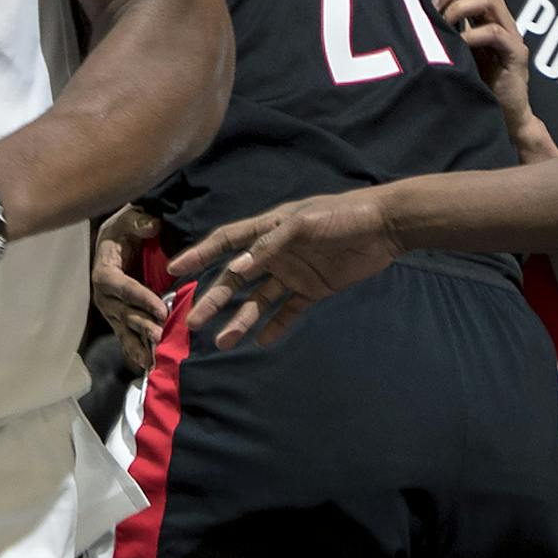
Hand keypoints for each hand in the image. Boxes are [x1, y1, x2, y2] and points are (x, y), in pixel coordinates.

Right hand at [93, 206, 167, 370]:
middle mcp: (104, 295)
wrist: (114, 240)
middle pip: (124, 312)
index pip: (122, 287)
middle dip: (143, 325)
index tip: (161, 309)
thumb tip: (152, 226)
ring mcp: (110, 310)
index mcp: (104, 271)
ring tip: (154, 358)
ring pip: (125, 328)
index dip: (141, 298)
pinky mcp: (118, 318)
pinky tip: (146, 366)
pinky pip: (125, 336)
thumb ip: (139, 221)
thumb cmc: (123, 229)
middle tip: (162, 336)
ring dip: (140, 343)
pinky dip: (135, 351)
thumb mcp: (129, 218)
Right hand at [170, 189, 404, 348]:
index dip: (200, 255)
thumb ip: (270, 245)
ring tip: (224, 341)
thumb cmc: (341, 215)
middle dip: (215, 299)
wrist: (384, 227)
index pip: (226, 242)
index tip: (174, 271)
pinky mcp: (313, 290)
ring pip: (258, 300)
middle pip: (236, 279)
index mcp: (268, 229)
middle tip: (194, 323)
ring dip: (241, 319)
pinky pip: (288, 311)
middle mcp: (274, 253)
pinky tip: (260, 340)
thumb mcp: (304, 223)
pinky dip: (274, 325)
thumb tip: (235, 269)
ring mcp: (293, 273)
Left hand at [434, 0, 539, 147]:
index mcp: (489, 17)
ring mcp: (511, 36)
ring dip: (461, 8)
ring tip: (445, 24)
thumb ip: (448, 31)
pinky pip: (495, 33)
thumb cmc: (476, 84)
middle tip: (436, 7)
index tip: (431, 2)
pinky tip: (458, 45)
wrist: (502, 117)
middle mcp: (502, 21)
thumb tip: (417, 13)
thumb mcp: (458, 52)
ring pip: (489, 1)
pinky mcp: (515, 55)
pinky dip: (473, 34)